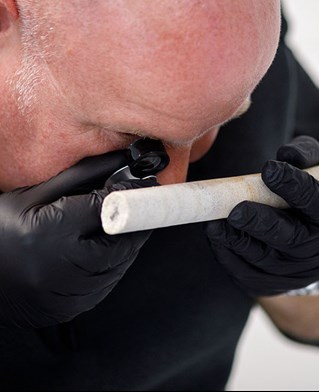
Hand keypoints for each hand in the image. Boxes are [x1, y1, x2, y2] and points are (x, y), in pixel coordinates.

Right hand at [0, 151, 153, 327]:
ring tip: (113, 229)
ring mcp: (69, 294)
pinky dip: (110, 265)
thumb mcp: (35, 195)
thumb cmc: (1, 230)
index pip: (108, 210)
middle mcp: (64, 268)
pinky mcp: (73, 308)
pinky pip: (107, 284)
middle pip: (122, 242)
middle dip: (134, 223)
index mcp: (52, 232)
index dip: (132, 195)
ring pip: (119, 265)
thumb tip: (117, 161)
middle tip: (134, 208)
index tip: (145, 186)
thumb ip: (81, 177)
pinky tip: (97, 252)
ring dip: (125, 245)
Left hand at [206, 136, 318, 296]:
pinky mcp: (268, 283)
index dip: (293, 186)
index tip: (269, 169)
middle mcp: (314, 248)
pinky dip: (227, 255)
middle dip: (260, 223)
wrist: (302, 240)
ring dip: (236, 241)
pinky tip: (215, 236)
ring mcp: (292, 270)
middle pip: (289, 238)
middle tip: (237, 212)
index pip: (315, 202)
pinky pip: (245, 272)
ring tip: (216, 224)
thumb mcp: (315, 173)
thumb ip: (306, 158)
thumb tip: (287, 154)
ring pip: (263, 258)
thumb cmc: (304, 197)